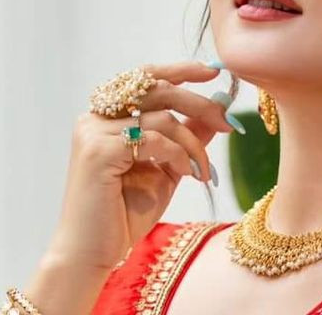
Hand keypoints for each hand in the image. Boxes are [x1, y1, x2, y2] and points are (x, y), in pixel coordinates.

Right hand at [43, 61, 233, 270]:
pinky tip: (185, 174)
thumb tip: (218, 111)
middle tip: (227, 123)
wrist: (94, 252)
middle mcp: (96, 117)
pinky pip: (154, 140)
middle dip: (199, 103)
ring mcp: (94, 131)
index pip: (144, 77)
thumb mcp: (167, 167)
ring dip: (193, 144)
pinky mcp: (99, 150)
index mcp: (107, 116)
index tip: (212, 71)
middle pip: (156, 88)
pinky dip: (178, 155)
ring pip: (162, 117)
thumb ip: (187, 137)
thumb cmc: (125, 212)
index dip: (179, 70)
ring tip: (202, 170)